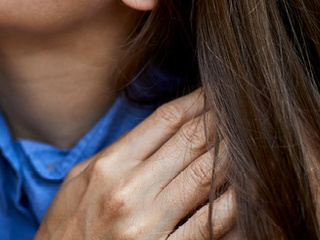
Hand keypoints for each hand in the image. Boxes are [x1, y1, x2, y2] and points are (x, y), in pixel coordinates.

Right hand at [36, 90, 237, 239]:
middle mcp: (129, 189)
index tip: (216, 93)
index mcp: (108, 166)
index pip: (164, 122)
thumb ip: (117, 154)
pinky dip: (233, 202)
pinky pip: (210, 223)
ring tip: (251, 140)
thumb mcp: (80, 180)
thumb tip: (160, 130)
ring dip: (233, 155)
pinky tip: (248, 188)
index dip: (197, 102)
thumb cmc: (69, 227)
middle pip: (190, 143)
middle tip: (243, 108)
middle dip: (221, 121)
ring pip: (205, 176)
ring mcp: (149, 222)